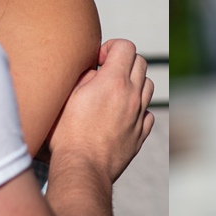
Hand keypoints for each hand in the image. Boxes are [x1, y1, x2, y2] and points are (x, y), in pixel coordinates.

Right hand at [47, 38, 154, 182]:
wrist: (82, 169)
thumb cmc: (68, 133)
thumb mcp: (68, 96)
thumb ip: (86, 76)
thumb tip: (96, 70)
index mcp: (113, 81)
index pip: (126, 46)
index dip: (112, 47)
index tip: (99, 61)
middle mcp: (132, 95)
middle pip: (141, 62)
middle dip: (125, 62)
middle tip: (106, 74)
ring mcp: (139, 116)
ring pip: (148, 86)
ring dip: (135, 83)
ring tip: (115, 94)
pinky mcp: (140, 135)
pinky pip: (148, 113)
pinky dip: (139, 109)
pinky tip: (122, 116)